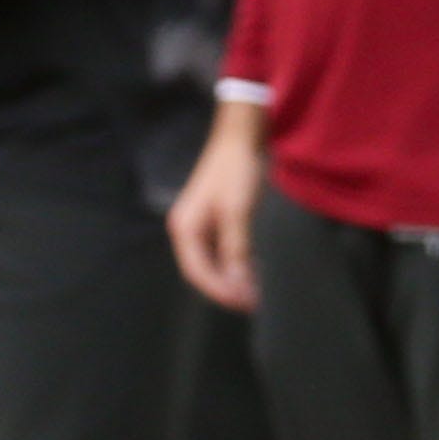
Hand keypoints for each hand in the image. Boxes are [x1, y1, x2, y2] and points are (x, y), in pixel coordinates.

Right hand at [168, 103, 266, 311]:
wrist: (240, 137)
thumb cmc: (236, 171)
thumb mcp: (237, 212)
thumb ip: (235, 250)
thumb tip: (236, 285)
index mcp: (185, 228)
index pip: (197, 272)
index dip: (220, 291)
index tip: (244, 302)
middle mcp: (187, 229)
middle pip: (201, 271)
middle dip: (225, 288)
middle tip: (252, 302)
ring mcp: (199, 225)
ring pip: (211, 262)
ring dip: (230, 279)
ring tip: (253, 292)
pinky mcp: (213, 220)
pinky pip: (219, 251)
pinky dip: (233, 264)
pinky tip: (251, 271)